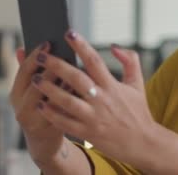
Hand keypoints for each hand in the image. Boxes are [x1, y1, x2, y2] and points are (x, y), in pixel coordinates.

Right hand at [9, 43, 66, 166]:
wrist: (43, 141)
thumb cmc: (39, 107)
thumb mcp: (27, 91)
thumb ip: (27, 70)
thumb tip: (21, 47)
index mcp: (15, 94)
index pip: (24, 70)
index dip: (35, 55)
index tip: (48, 42)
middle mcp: (22, 107)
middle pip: (37, 83)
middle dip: (51, 67)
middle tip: (64, 51)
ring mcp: (35, 120)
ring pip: (50, 97)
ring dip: (62, 82)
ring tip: (73, 67)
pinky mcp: (51, 129)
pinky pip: (63, 111)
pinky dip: (70, 98)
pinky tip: (80, 87)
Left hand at [30, 31, 157, 166]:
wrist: (143, 143)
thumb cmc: (138, 112)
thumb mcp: (137, 84)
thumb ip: (130, 61)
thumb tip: (113, 46)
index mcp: (113, 86)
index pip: (95, 61)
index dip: (82, 46)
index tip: (70, 33)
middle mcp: (102, 100)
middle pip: (76, 78)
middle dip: (57, 66)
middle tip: (41, 56)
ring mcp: (93, 117)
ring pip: (66, 101)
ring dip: (49, 89)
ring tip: (35, 78)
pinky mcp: (87, 132)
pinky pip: (65, 122)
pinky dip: (52, 113)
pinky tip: (40, 104)